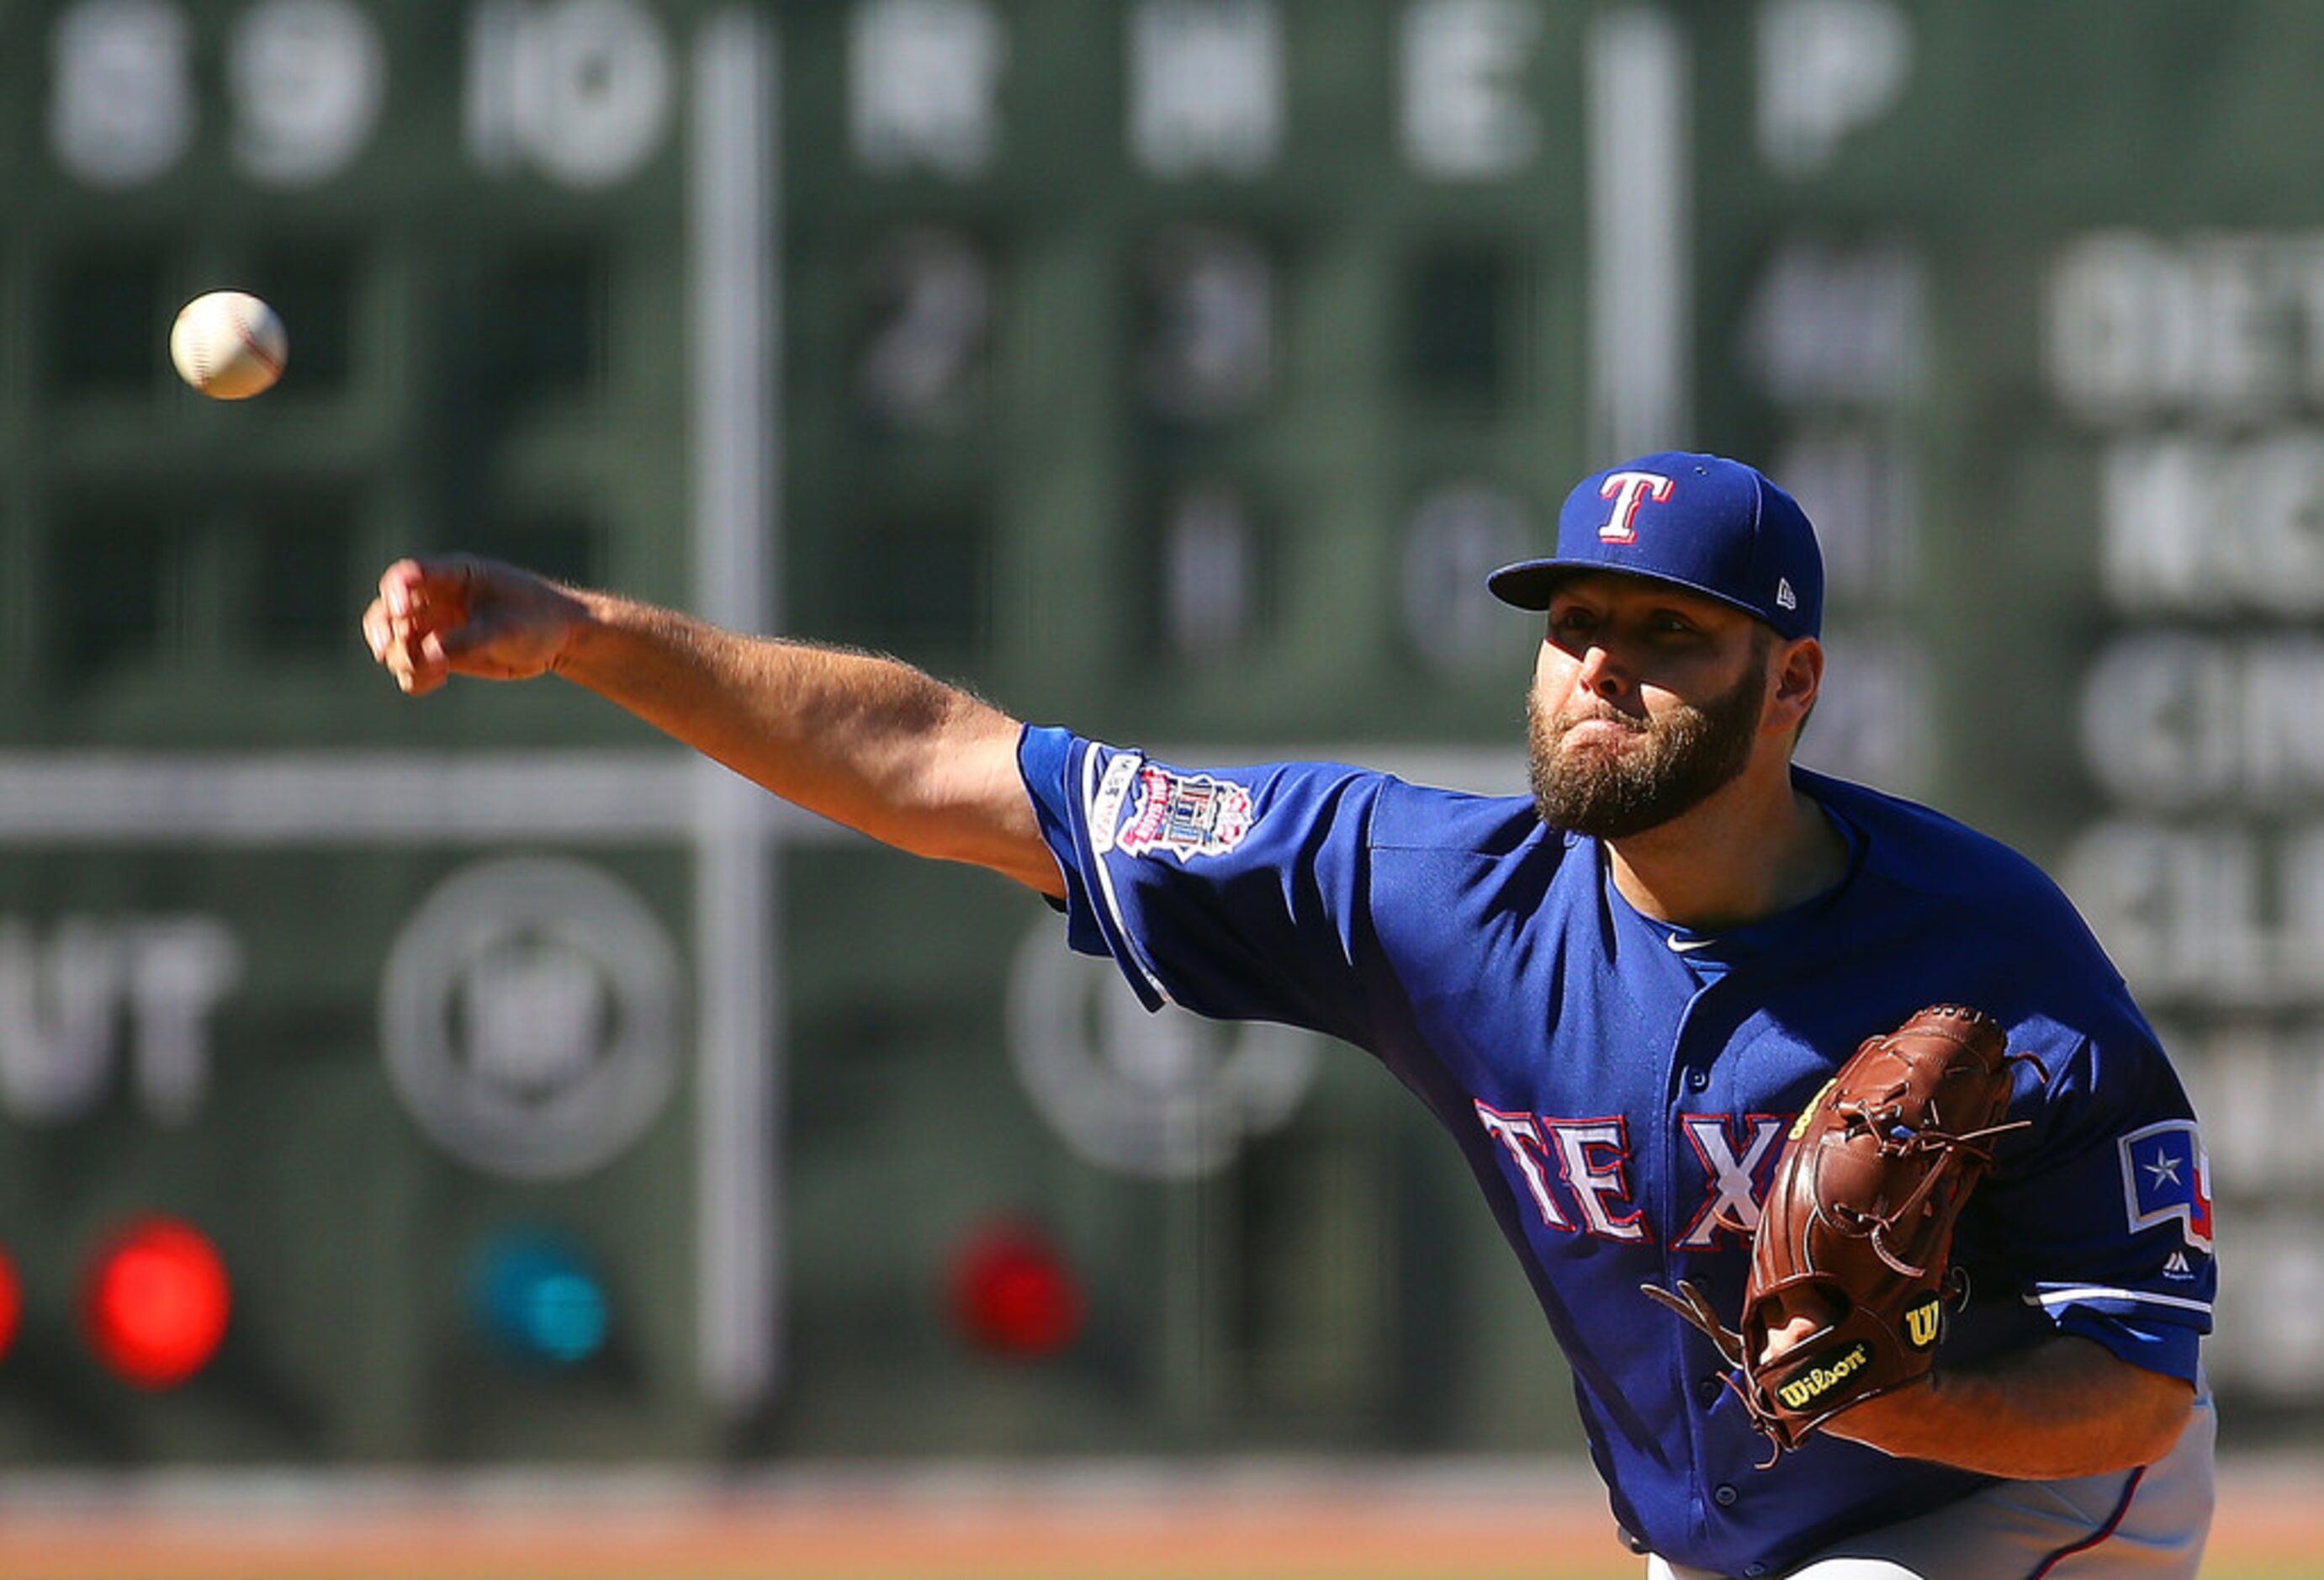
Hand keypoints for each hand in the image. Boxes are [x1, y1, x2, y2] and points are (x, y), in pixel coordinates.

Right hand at [361, 556, 587, 695]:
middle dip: (383, 632)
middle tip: (387, 651)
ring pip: (395, 645)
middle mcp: (436, 598)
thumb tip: (428, 655)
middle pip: (387, 611)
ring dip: (403, 661)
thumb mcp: (507, 628)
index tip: (401, 611)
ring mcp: (435, 627)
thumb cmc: (538, 619)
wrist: (560, 639)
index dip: (395, 590)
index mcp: (453, 575)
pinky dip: (414, 678)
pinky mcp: (439, 654)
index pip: (408, 574)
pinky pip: (410, 669)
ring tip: (438, 671)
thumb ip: (467, 639)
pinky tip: (440, 679)